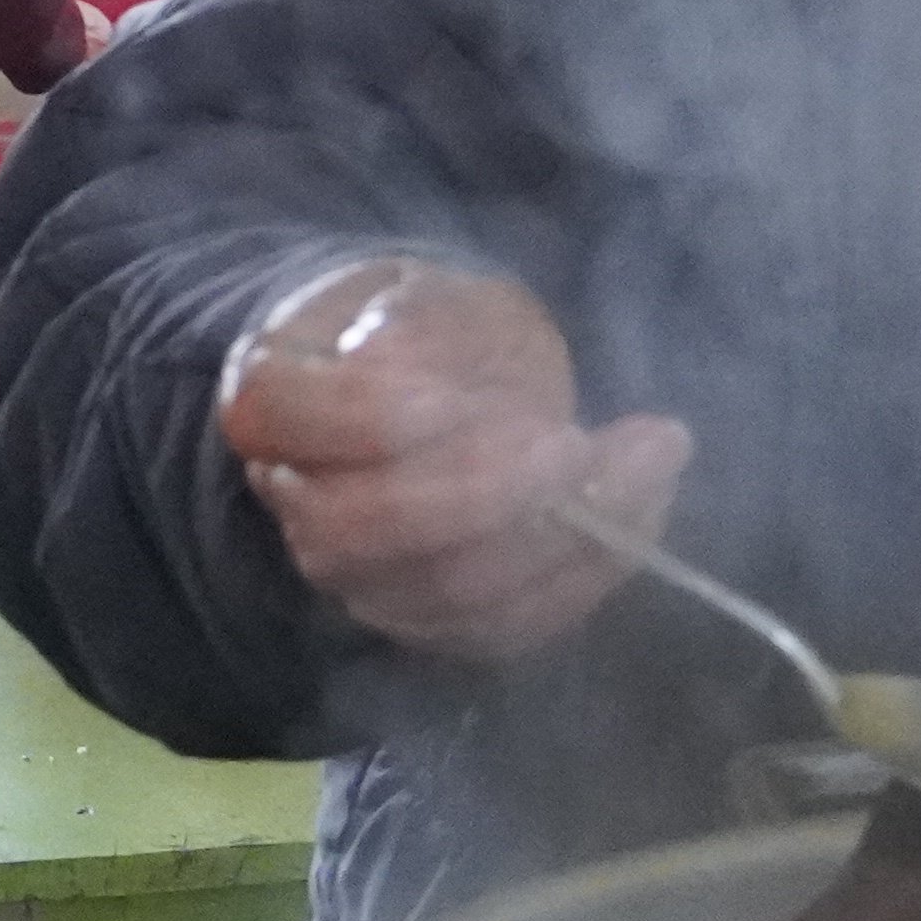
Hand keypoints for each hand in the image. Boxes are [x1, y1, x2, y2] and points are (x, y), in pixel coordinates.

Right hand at [218, 255, 690, 665]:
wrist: (432, 389)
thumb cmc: (425, 328)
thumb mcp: (428, 291)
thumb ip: (433, 328)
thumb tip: (452, 389)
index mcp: (269, 399)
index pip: (304, 424)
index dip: (391, 421)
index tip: (471, 398)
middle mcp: (294, 504)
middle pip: (363, 531)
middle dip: (486, 497)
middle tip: (578, 445)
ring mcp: (357, 576)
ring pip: (446, 594)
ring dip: (564, 538)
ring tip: (651, 460)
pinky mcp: (432, 623)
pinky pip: (505, 628)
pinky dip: (588, 574)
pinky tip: (643, 508)